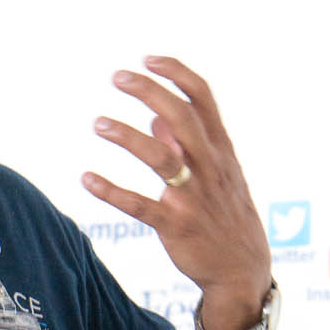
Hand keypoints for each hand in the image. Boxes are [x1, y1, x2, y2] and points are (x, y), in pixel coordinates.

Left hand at [83, 56, 272, 329]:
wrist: (243, 271)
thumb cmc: (226, 214)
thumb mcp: (217, 173)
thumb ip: (187, 143)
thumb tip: (156, 116)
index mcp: (220, 149)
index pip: (203, 99)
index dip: (177, 73)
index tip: (148, 58)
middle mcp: (210, 167)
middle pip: (181, 118)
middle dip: (150, 92)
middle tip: (117, 76)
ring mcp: (193, 197)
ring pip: (162, 158)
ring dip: (128, 137)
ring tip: (98, 123)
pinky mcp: (176, 225)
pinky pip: (140, 205)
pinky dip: (112, 191)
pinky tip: (87, 179)